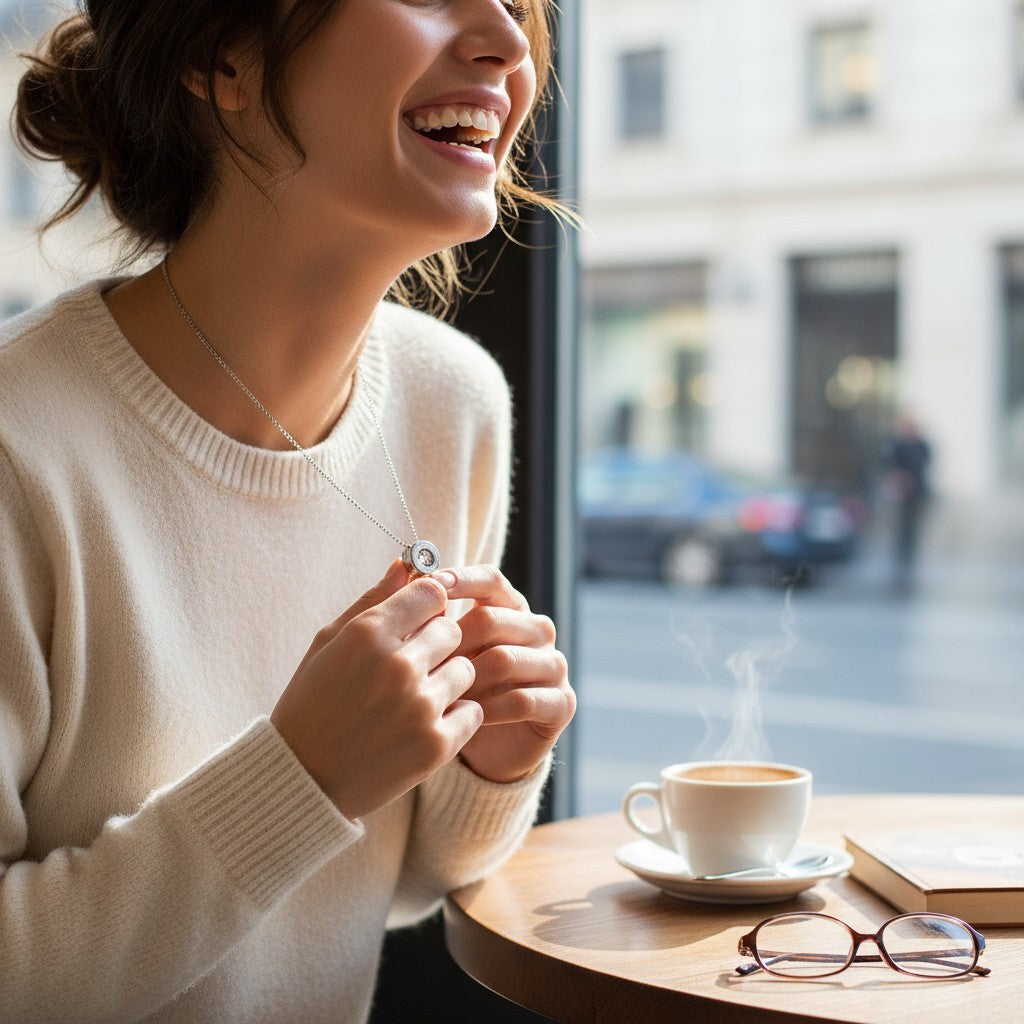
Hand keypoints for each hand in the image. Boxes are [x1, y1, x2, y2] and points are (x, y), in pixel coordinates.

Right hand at [270, 559, 482, 819]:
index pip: (432, 593)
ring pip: (466, 670)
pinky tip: (423, 725)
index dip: (429, 606)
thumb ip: (372, 600)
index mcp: (368, 634)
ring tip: (414, 699)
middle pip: (452, 630)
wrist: (302, 781)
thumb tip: (406, 564)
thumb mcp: (328, 644)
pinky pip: (473, 711)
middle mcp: (398, 666)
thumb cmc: (311, 704)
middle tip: (411, 667)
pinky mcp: (436, 745)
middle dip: (437, 644)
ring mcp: (420, 707)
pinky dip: (455, 717)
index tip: (419, 621)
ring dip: (448, 681)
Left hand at [439, 564, 574, 783]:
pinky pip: (523, 699)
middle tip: (419, 663)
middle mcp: (537, 630)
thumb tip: (399, 567)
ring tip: (438, 695)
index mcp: (509, 608)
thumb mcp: (435, 652)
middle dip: (452, 641)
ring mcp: (554, 665)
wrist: (482, 751)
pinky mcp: (562, 703)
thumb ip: (421, 613)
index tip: (430, 585)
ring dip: (467, 679)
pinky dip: (489, 710)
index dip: (462, 579)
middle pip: (493, 619)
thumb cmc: (453, 691)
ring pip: (506, 659)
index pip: (491, 580)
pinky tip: (465, 718)